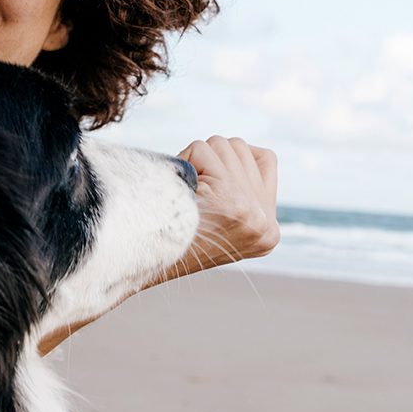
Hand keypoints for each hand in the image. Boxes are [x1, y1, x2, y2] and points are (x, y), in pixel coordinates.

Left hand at [36, 136, 277, 354]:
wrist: (144, 267)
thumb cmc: (170, 240)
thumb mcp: (222, 223)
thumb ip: (238, 192)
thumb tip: (233, 150)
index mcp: (269, 232)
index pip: (266, 160)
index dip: (234, 156)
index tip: (210, 172)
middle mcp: (266, 222)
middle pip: (240, 148)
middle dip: (209, 158)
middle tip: (191, 188)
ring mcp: (250, 210)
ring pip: (221, 144)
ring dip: (195, 159)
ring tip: (184, 192)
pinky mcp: (230, 198)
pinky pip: (202, 150)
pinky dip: (184, 160)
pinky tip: (178, 189)